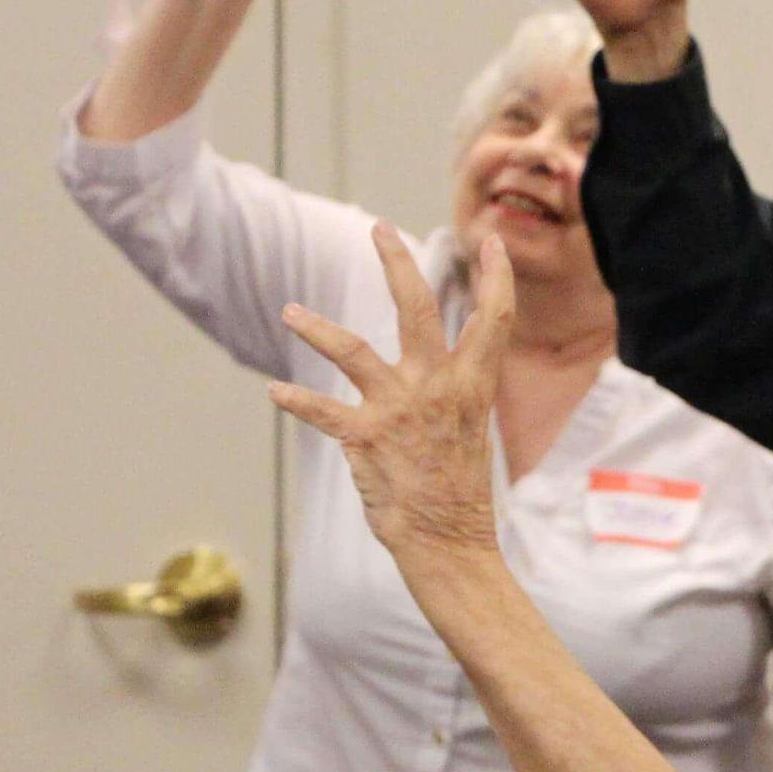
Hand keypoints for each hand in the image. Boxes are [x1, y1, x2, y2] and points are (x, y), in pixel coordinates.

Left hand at [273, 226, 507, 559]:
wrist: (448, 542)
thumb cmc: (457, 492)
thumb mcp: (470, 431)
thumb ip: (453, 392)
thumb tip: (436, 370)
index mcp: (472, 387)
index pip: (494, 321)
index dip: (496, 277)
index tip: (492, 242)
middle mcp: (437, 388)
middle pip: (418, 309)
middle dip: (397, 263)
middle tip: (378, 229)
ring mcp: (400, 409)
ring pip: (353, 350)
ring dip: (317, 329)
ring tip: (289, 312)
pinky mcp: (366, 437)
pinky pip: (321, 410)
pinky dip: (296, 401)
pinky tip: (275, 392)